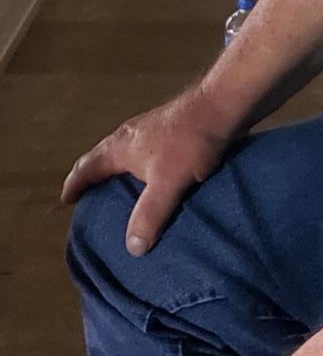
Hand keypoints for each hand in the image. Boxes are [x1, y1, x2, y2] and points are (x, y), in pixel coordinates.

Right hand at [61, 86, 233, 255]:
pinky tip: (156, 179)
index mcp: (119, 147)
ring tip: (122, 192)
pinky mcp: (170, 130)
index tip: (66, 200)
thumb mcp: (167, 183)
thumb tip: (132, 249)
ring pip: (124, 154)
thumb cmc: (189, 143)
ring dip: (118, 172)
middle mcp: (129, 135)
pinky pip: (145, 153)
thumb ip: (149, 215)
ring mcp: (150, 130)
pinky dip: (140, 168)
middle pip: (102, 158)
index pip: (87, 167)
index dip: (74, 185)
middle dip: (94, 178)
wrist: (222, 107)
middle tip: (90, 198)